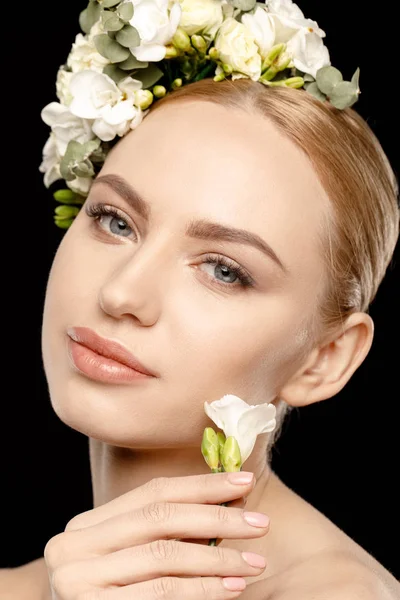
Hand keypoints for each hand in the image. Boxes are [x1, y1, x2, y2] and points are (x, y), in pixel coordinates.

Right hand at [44, 471, 269, 598]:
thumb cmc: (115, 597)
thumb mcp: (135, 558)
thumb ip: (171, 532)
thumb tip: (231, 498)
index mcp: (86, 525)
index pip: (153, 492)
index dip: (202, 485)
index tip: (244, 481)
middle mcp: (74, 546)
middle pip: (160, 517)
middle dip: (216, 516)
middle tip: (260, 523)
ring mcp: (78, 580)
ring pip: (164, 555)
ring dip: (217, 557)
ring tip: (254, 563)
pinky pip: (161, 592)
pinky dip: (202, 588)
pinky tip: (231, 587)